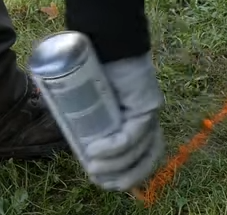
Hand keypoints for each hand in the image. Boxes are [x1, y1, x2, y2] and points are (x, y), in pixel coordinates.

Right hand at [82, 51, 164, 190]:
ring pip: (139, 149)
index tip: (104, 182)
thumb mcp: (90, 106)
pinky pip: (134, 133)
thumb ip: (89, 125)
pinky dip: (116, 146)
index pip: (143, 160)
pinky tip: (96, 149)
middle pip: (148, 160)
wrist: (105, 44)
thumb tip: (75, 150)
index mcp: (139, 125)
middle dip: (124, 176)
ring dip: (115, 163)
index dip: (127, 177)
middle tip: (98, 178)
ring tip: (92, 163)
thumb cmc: (93, 73)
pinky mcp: (147, 104)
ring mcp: (151, 113)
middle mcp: (150, 121)